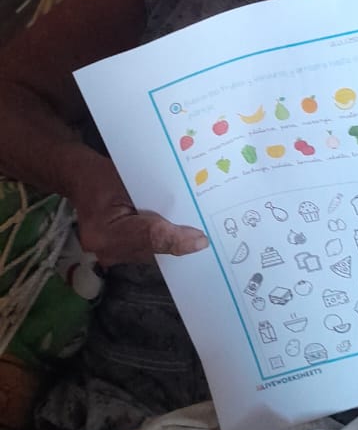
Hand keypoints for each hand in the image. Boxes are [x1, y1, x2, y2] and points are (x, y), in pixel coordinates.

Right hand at [65, 149, 208, 266]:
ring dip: (172, 243)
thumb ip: (156, 197)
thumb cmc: (103, 174)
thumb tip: (186, 213)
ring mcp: (109, 255)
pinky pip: (146, 250)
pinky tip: (180, 235)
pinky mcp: (117, 254)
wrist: (80, 178)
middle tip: (205, 236)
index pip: (148, 237)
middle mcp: (104, 250)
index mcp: (102, 231)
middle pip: (152, 249)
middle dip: (178, 242)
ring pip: (152, 253)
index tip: (201, 240)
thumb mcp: (130, 178)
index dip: (176, 238)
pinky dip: (161, 242)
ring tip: (196, 235)